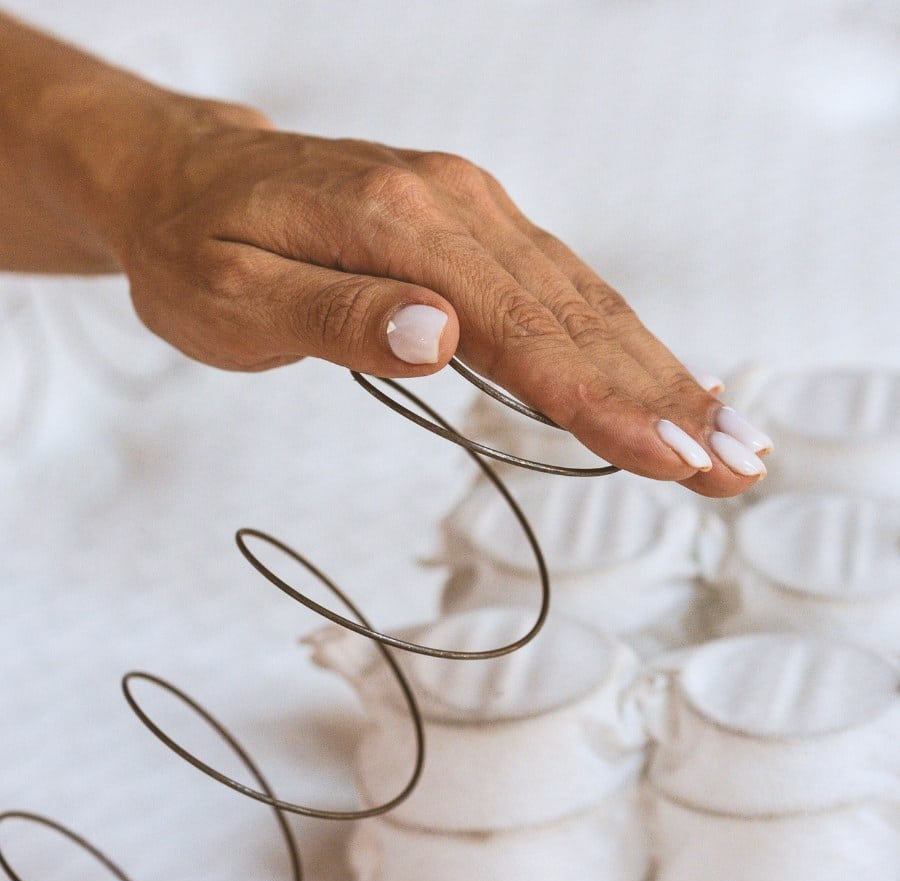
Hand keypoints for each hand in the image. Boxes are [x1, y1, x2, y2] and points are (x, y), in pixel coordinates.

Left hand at [109, 99, 770, 496]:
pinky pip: (563, 287)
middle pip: (579, 313)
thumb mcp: (235, 295)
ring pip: (586, 299)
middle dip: (665, 396)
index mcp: (400, 222)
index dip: (600, 400)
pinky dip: (621, 342)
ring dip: (662, 373)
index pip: (521, 329)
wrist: (182, 176)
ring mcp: (472, 210)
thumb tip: (438, 339)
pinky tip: (664, 382)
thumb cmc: (197, 248)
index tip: (670, 457)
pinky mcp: (474, 227)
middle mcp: (455, 203)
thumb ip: (337, 317)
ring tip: (729, 440)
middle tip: (736, 467)